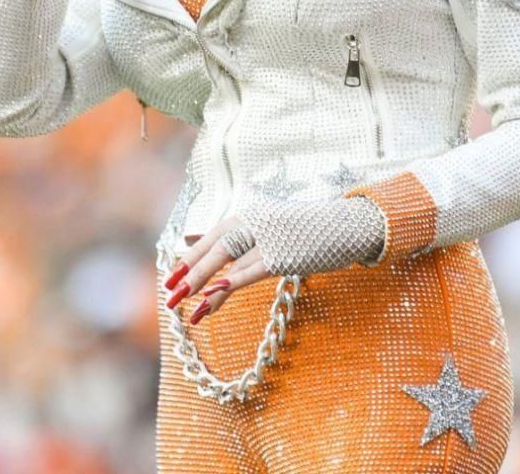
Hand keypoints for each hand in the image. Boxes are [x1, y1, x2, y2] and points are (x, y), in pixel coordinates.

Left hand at [163, 197, 387, 325]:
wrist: (350, 225)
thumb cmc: (312, 230)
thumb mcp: (274, 227)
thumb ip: (244, 235)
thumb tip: (208, 245)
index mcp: (250, 214)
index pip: (212, 235)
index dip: (191, 256)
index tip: (172, 275)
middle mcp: (254, 221)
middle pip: (214, 248)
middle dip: (189, 272)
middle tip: (169, 293)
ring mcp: (267, 238)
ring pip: (226, 262)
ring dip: (202, 285)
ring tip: (183, 306)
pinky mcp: (280, 256)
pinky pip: (246, 274)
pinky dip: (225, 287)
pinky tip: (210, 300)